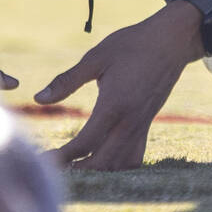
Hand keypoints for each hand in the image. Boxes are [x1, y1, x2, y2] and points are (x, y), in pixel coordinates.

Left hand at [34, 5, 202, 169]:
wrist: (172, 40)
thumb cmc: (132, 44)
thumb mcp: (96, 57)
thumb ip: (67, 81)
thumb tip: (39, 98)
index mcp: (113, 105)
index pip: (85, 144)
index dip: (62, 156)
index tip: (43, 160)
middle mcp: (129, 122)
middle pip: (101, 162)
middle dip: (76, 170)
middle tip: (53, 168)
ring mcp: (141, 125)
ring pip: (118, 164)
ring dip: (96, 171)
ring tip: (74, 168)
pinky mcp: (147, 123)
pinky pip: (134, 156)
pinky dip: (118, 166)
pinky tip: (105, 160)